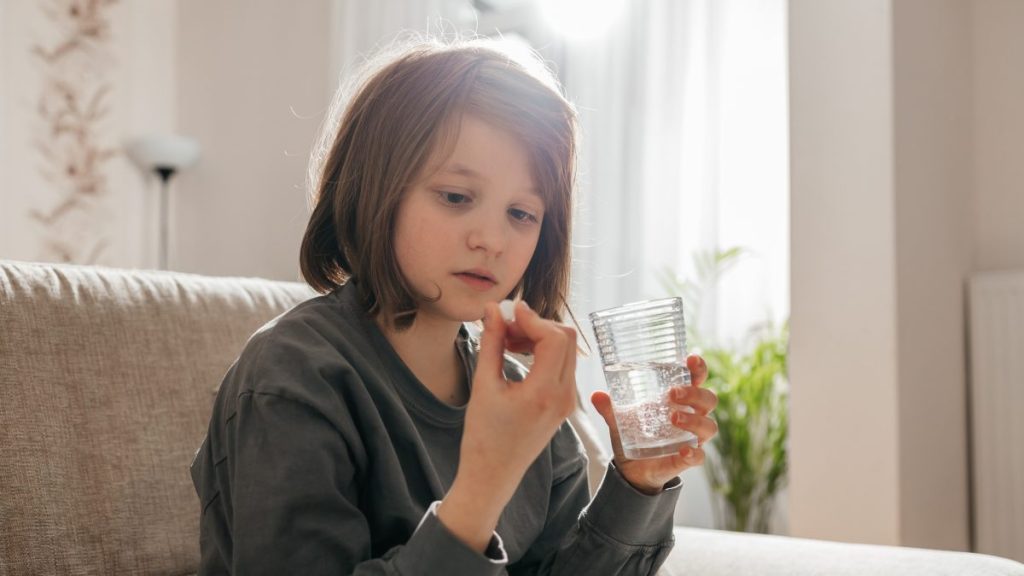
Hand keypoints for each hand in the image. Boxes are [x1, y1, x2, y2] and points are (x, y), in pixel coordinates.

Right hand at [438, 300, 577, 550]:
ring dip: (540, 337)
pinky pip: (562, 365)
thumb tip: (493, 310)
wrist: (492, 476)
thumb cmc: (483, 437)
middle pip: (566, 339)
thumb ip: (492, 343)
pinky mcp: (564, 403)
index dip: (532, 318)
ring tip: (507, 340)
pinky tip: (517, 353)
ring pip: (566, 350)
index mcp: (546, 393)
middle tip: (505, 325)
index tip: (507, 311)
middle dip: (537, 324)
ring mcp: (568, 401)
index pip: (554, 338)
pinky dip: (543, 352)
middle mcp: (565, 396)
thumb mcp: (484, 386)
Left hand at [590, 354, 718, 494]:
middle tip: (672, 393)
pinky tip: (683, 451)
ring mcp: (691, 438)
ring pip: (709, 426)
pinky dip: (694, 453)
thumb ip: (610, 408)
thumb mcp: (619, 419)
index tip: (690, 359)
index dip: (698, 368)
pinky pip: (700, 457)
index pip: (696, 379)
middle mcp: (691, 416)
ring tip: (674, 418)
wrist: (631, 468)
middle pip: (708, 400)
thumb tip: (596, 395)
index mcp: (679, 400)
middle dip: (695, 393)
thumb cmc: (634, 434)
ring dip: (694, 420)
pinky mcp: (687, 459)